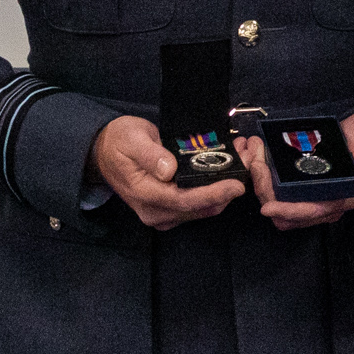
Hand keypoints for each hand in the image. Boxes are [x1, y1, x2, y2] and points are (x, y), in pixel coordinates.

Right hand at [89, 116, 243, 229]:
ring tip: (244, 159)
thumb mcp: (131, 139)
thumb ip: (150, 155)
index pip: (185, 201)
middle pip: (200, 207)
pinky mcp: (172, 209)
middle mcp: (156, 212)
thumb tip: (169, 170)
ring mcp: (165, 214)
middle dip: (228, 189)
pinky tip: (230, 169)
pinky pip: (200, 204)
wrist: (103, 152)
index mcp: (145, 196)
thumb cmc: (119, 142)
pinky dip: (218, 190)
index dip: (213, 194)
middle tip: (250, 160)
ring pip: (204, 208)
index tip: (237, 185)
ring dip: (226, 189)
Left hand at [235, 111, 353, 231]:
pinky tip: (259, 162)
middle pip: (289, 215)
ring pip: (279, 205)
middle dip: (268, 196)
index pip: (314, 212)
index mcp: (344, 198)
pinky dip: (265, 182)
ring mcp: (312, 196)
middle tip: (257, 167)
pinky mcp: (302, 186)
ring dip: (262, 188)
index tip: (268, 206)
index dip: (290, 212)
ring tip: (256, 161)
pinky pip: (278, 193)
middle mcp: (326, 203)